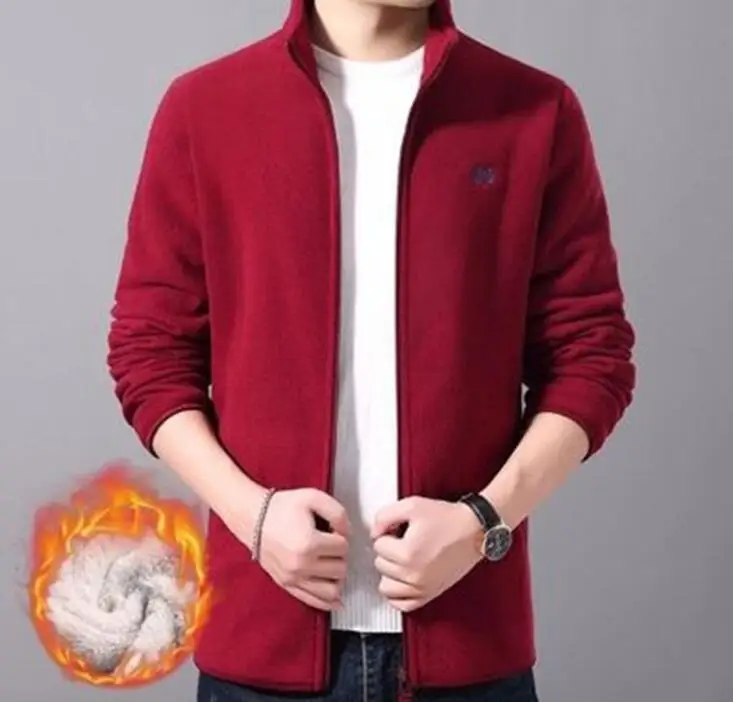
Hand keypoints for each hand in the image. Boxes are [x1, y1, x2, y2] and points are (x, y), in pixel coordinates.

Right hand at [252, 488, 350, 611]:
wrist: (253, 517)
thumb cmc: (281, 507)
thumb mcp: (314, 498)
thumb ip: (338, 513)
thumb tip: (347, 533)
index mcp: (309, 543)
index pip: (343, 548)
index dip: (342, 536)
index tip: (332, 530)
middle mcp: (301, 565)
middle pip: (340, 569)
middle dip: (340, 556)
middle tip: (331, 545)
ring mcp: (293, 578)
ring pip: (332, 590)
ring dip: (337, 577)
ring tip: (331, 563)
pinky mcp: (287, 585)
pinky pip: (313, 601)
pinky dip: (328, 602)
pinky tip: (337, 598)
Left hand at [370, 496, 482, 612]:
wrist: (474, 531)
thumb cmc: (448, 519)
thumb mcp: (412, 505)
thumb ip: (385, 516)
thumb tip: (375, 533)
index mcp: (407, 553)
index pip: (378, 545)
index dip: (388, 534)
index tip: (399, 531)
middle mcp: (413, 575)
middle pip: (380, 564)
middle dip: (390, 551)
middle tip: (405, 541)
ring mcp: (422, 588)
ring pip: (385, 586)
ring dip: (391, 572)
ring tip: (404, 559)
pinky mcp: (429, 595)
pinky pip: (401, 605)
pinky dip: (398, 593)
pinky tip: (404, 578)